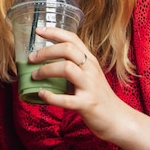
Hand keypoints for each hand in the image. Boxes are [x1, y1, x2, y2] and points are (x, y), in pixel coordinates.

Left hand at [28, 26, 119, 140]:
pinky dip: (51, 96)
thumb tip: (45, 62)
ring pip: (67, 68)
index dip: (54, 32)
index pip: (73, 39)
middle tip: (32, 58)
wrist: (117, 119)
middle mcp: (91, 70)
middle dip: (46, 51)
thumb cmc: (98, 96)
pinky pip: (66, 99)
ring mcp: (90, 86)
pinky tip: (41, 94)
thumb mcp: (88, 76)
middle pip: (68, 49)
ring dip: (46, 70)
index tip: (38, 30)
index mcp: (90, 61)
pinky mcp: (87, 104)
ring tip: (34, 75)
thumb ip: (73, 67)